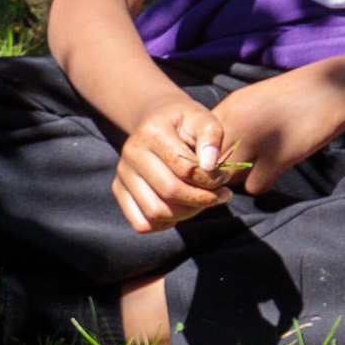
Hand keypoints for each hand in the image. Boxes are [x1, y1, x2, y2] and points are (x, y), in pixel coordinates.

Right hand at [109, 100, 248, 234]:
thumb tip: (210, 165)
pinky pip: (141, 223)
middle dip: (203, 199)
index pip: (185, 168)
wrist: (159, 121)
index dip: (211, 179)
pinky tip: (181, 210)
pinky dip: (164, 224)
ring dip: (187, 213)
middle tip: (222, 195)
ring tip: (203, 201)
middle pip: (170, 191)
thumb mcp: (204, 119)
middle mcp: (131, 151)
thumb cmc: (186, 123)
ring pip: (155, 211)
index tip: (225, 177)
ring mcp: (122, 173)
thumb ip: (212, 137)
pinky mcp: (119, 190)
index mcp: (152, 131)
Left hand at [202, 68, 344, 185]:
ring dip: (244, 178)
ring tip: (262, 165)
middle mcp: (236, 122)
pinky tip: (277, 168)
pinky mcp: (277, 155)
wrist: (332, 88)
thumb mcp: (252, 101)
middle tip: (244, 168)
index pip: (199, 144)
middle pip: (212, 164)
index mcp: (228, 108)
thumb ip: (230, 122)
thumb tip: (211, 155)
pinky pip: (255, 186)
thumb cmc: (292, 97)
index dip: (208, 158)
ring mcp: (255, 139)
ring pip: (231, 178)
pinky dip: (265, 182)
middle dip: (224, 172)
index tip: (223, 161)